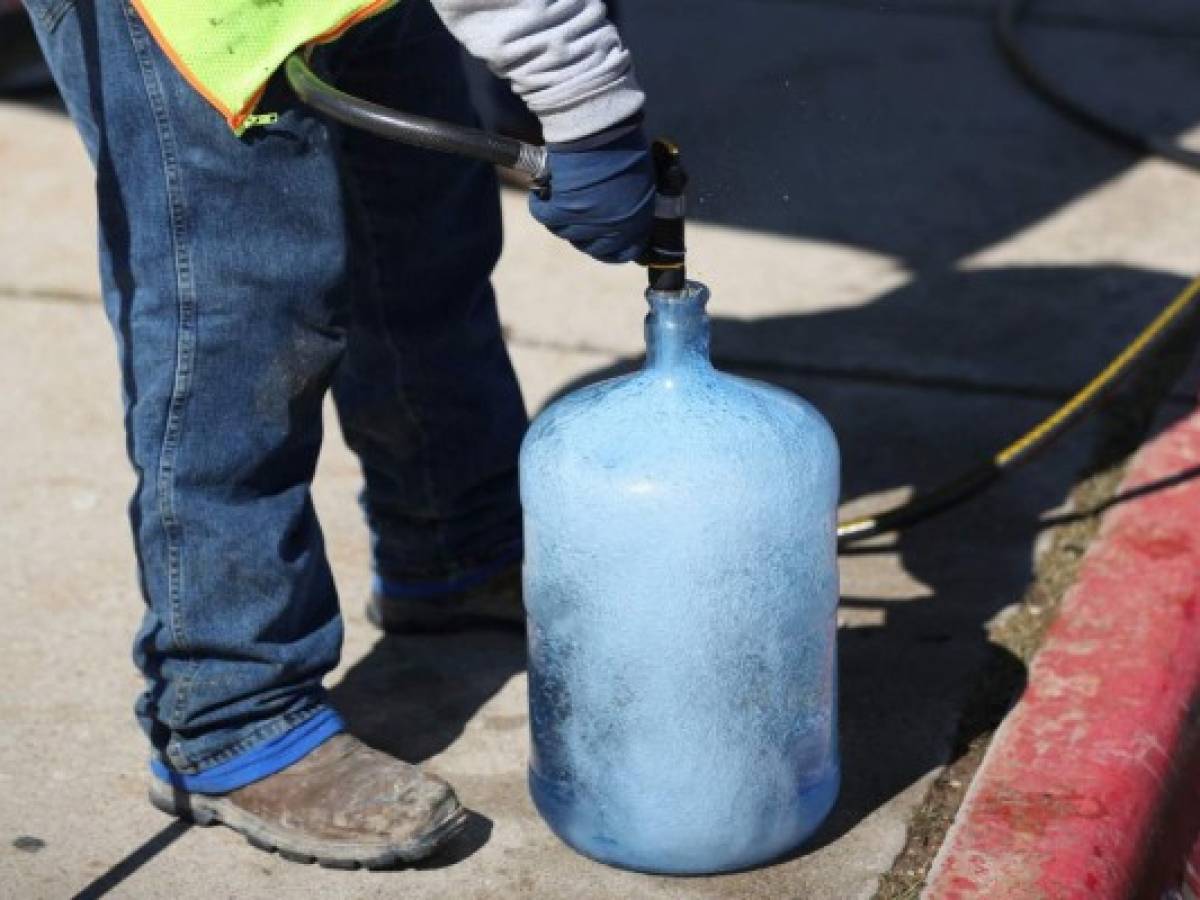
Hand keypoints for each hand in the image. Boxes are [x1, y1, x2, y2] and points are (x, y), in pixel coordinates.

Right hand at [528, 125, 655, 263]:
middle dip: (582, 233)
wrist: (600, 125)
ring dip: (560, 218)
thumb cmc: (623, 142)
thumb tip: (619, 209)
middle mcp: (614, 226)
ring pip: (566, 233)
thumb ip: (631, 201)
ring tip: (557, 197)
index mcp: (638, 219)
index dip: (610, 248)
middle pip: (591, 246)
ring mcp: (589, 221)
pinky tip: (542, 194)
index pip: (624, 252)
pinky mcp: (564, 210)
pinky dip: (541, 206)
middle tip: (574, 215)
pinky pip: (546, 217)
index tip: (600, 241)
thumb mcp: (640, 177)